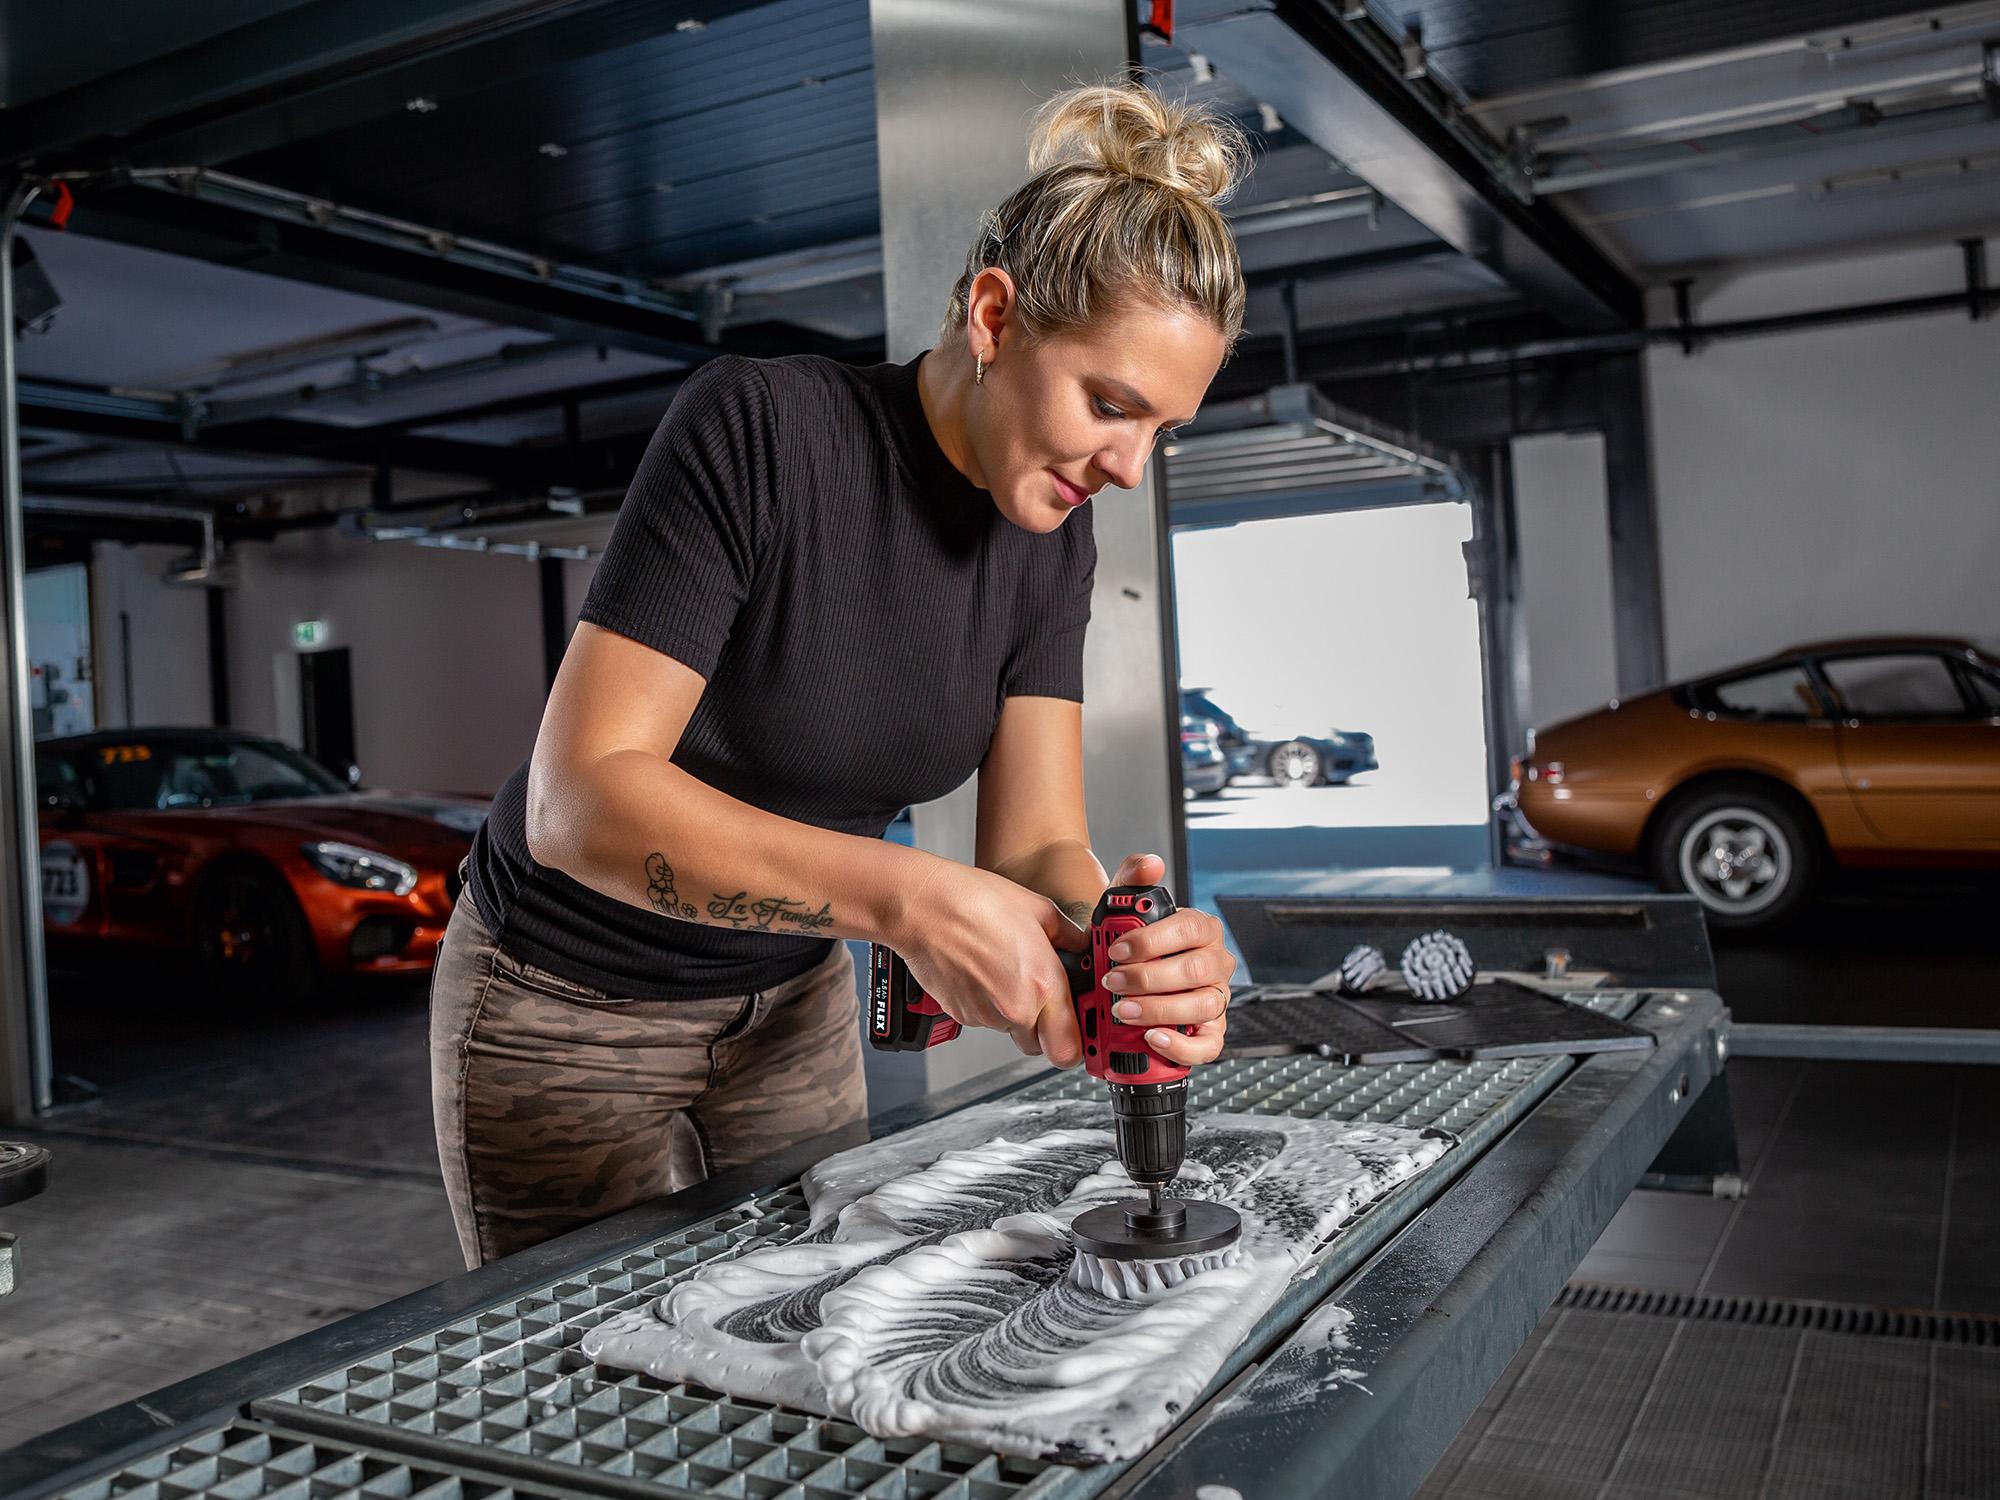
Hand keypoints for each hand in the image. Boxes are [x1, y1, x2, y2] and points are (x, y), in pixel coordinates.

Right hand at [891, 855, 1087, 1065]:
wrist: (925, 907)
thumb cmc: (977, 902)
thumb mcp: (1040, 910)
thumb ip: (1070, 936)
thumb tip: (1082, 946)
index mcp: (1043, 985)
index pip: (1070, 1050)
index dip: (1077, 1043)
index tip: (1078, 1027)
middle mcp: (1016, 1009)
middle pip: (1041, 1046)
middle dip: (1045, 1028)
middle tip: (1041, 997)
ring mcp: (986, 1016)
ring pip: (1011, 1031)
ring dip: (1014, 1012)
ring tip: (1004, 971)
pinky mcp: (961, 1014)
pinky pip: (985, 1020)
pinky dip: (988, 1004)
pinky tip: (983, 972)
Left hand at [1102, 852, 1234, 1064]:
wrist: (1123, 974)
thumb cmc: (1127, 942)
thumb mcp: (1123, 907)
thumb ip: (1132, 879)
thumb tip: (1150, 864)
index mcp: (1201, 929)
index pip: (1189, 928)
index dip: (1153, 941)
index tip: (1117, 950)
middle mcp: (1214, 963)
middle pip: (1195, 970)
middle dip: (1149, 978)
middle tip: (1113, 982)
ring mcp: (1216, 997)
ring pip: (1202, 1006)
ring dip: (1160, 1010)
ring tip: (1124, 1011)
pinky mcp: (1211, 1030)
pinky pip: (1209, 1043)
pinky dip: (1183, 1045)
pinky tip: (1154, 1038)